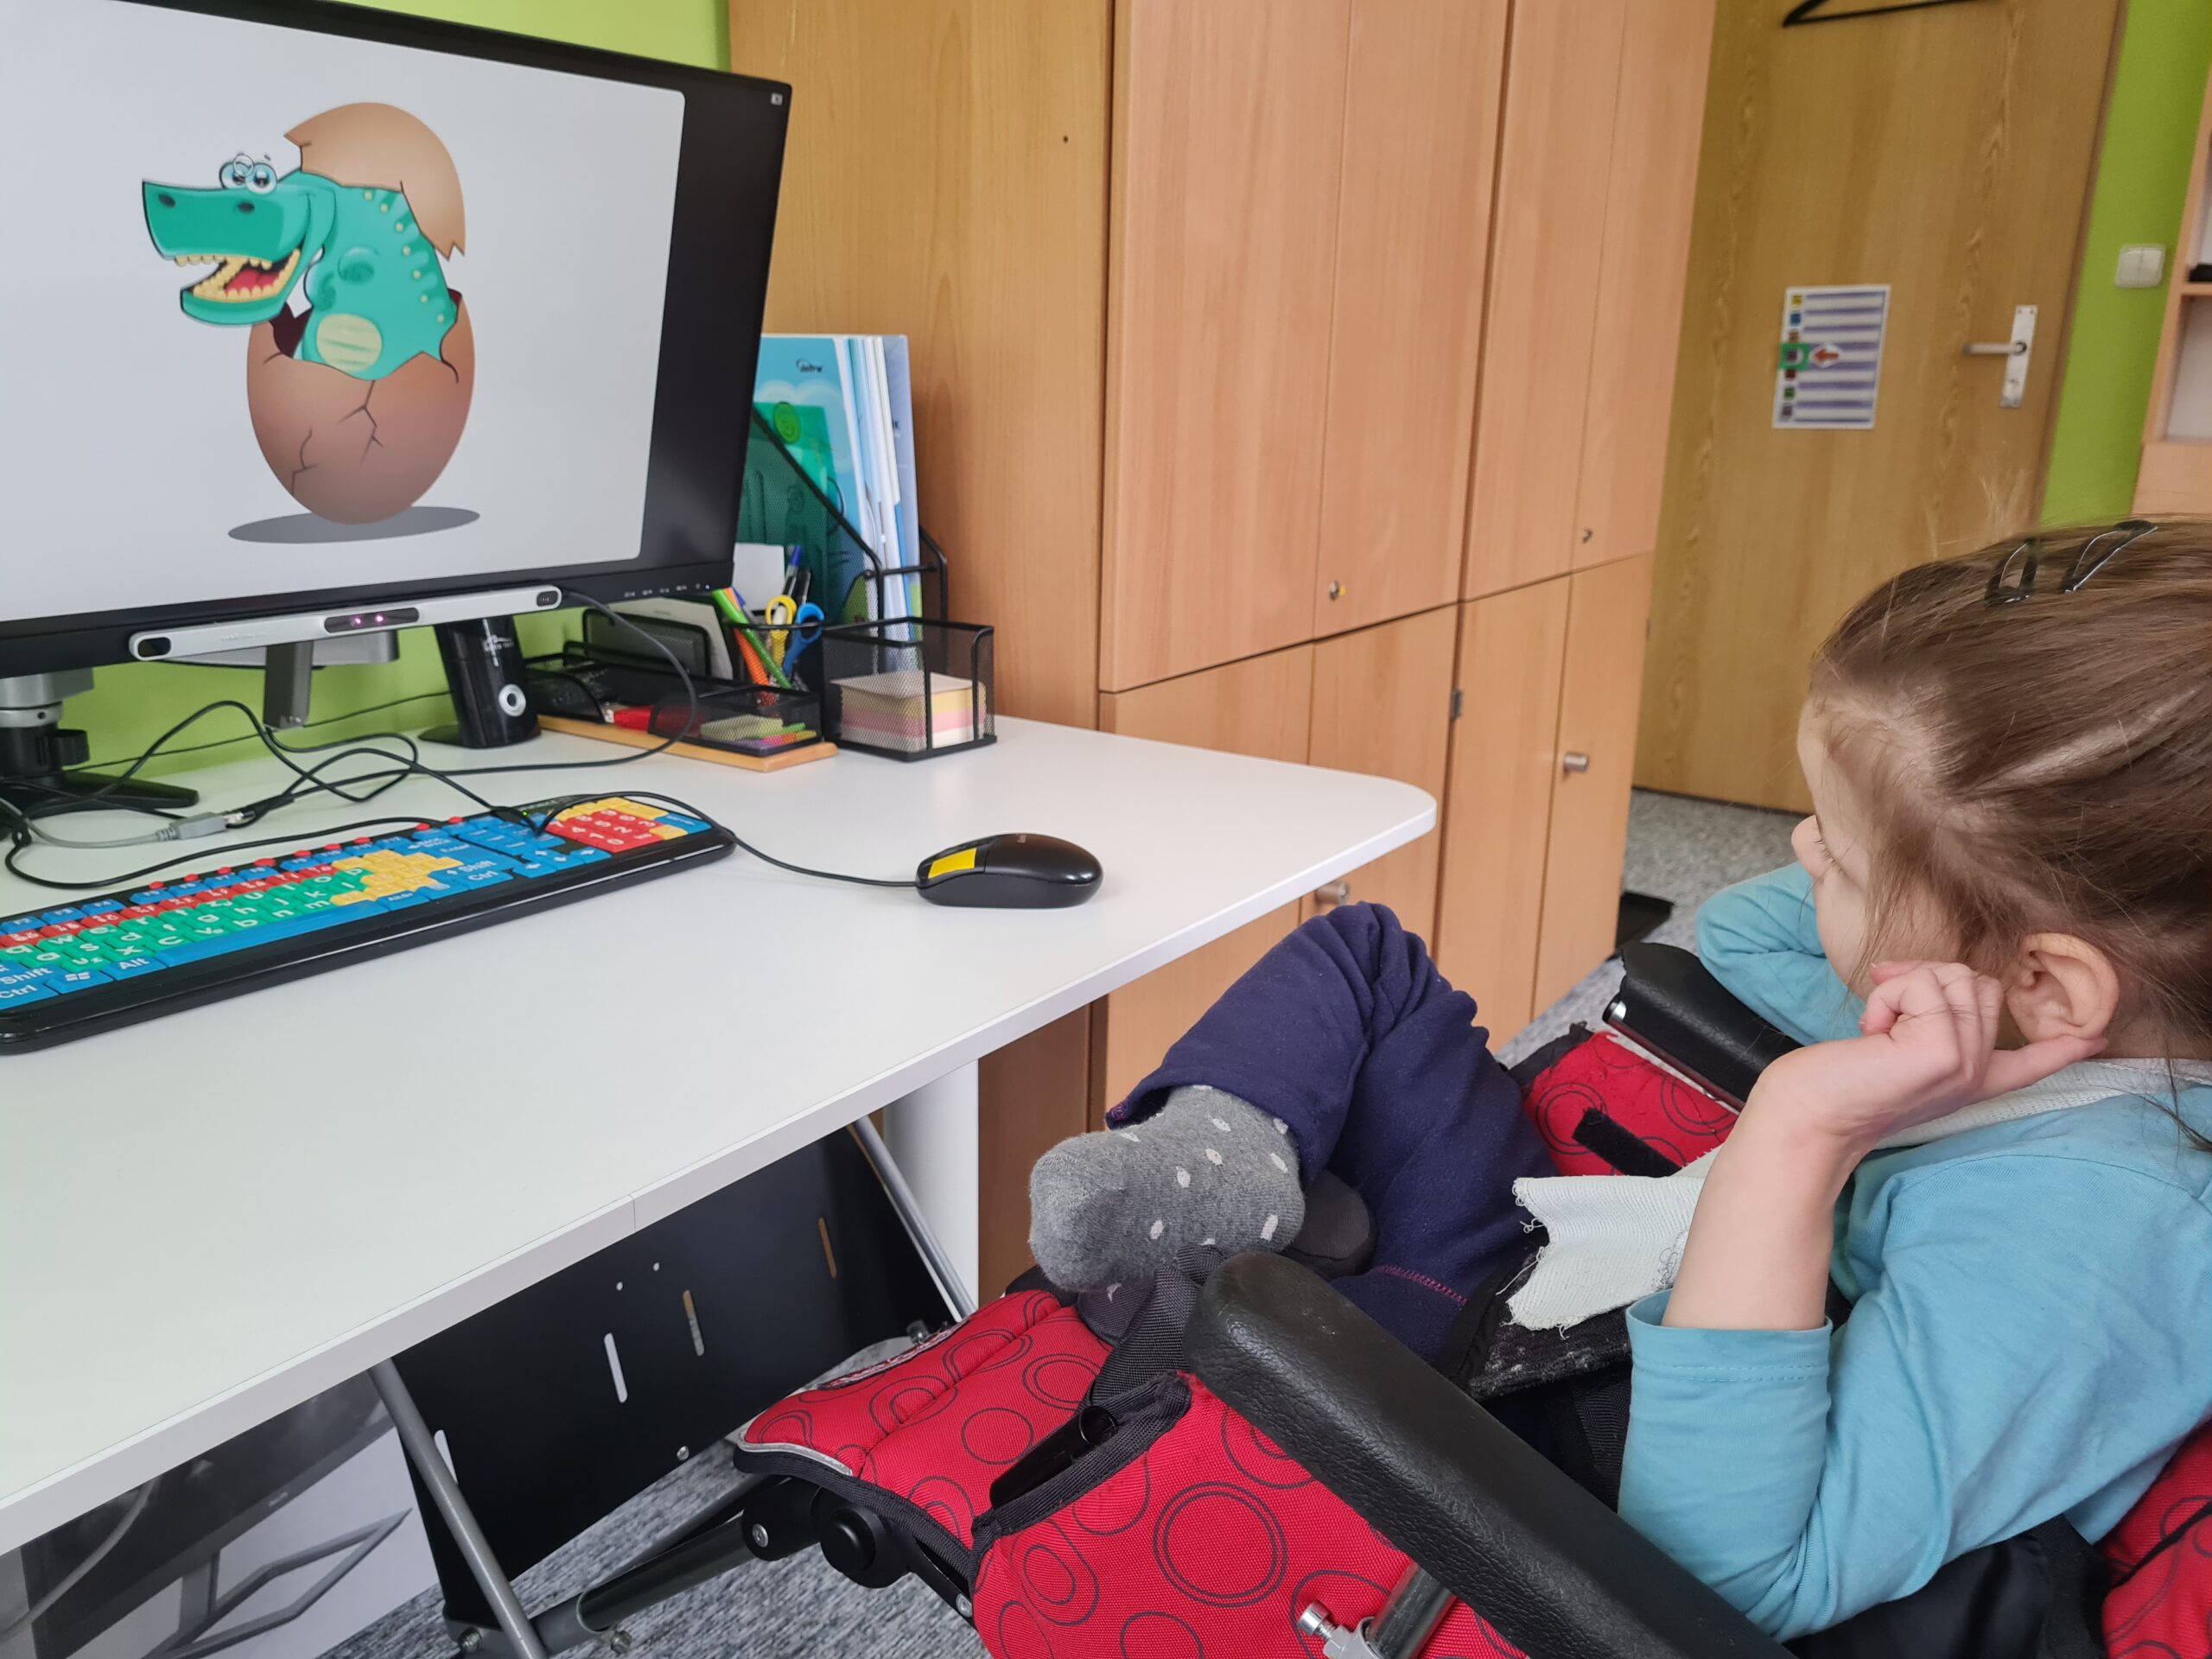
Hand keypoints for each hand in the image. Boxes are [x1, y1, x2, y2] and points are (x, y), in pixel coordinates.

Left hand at [1744, 960, 2103, 1154]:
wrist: (1806, 1116)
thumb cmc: (1837, 1080)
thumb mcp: (1896, 1045)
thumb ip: (1925, 1015)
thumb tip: (1919, 971)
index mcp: (1968, 1077)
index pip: (2030, 1062)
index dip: (2063, 1047)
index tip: (2097, 1039)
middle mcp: (1975, 1073)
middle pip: (1979, 983)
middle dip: (1926, 979)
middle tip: (1884, 1017)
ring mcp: (1965, 1063)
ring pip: (1953, 976)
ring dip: (1902, 987)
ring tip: (1878, 1030)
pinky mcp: (1943, 1053)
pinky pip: (1922, 983)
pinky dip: (1888, 995)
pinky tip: (1872, 1034)